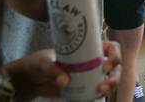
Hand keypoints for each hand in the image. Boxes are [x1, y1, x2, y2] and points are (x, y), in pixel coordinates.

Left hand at [5, 41, 120, 100]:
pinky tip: (92, 98)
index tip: (105, 65)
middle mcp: (93, 61)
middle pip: (115, 66)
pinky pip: (96, 92)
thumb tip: (65, 80)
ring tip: (100, 91)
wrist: (30, 80)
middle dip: (115, 75)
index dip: (114, 55)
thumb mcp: (44, 62)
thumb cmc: (39, 63)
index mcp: (88, 48)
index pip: (111, 48)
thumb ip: (54, 69)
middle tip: (104, 84)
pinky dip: (97, 96)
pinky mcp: (83, 88)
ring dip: (110, 86)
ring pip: (109, 79)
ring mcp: (89, 76)